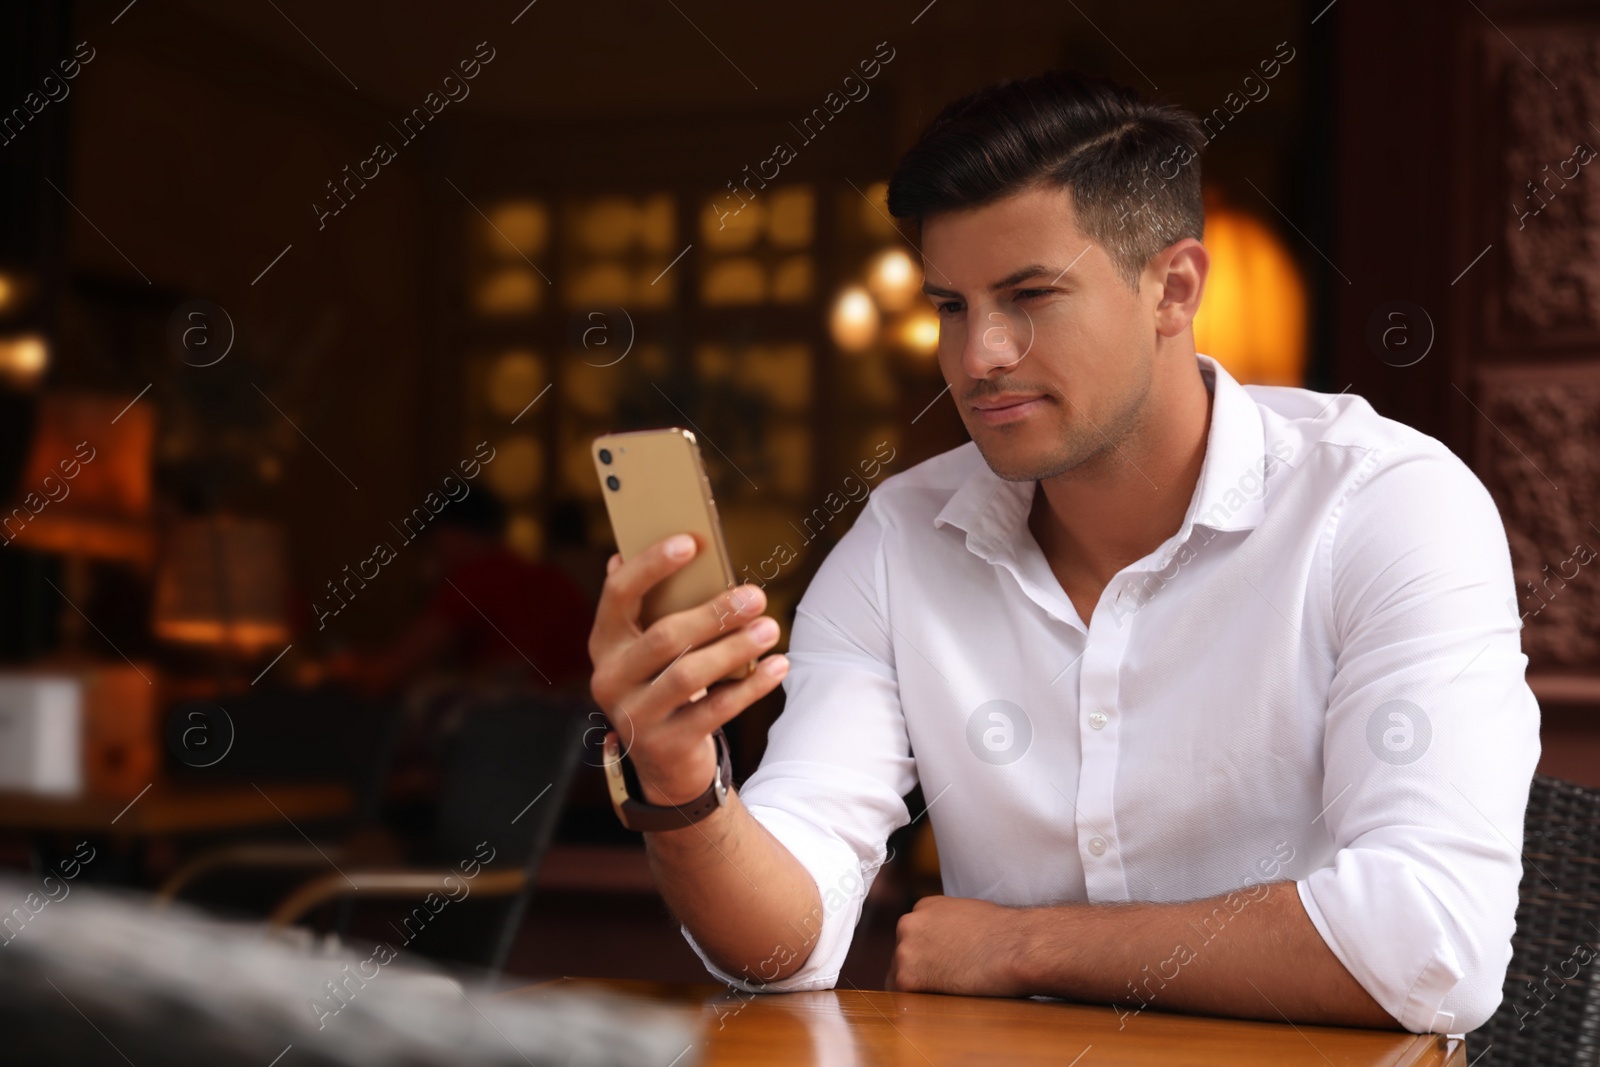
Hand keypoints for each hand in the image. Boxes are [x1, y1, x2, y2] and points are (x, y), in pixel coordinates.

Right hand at [588, 533, 788, 807]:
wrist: (663, 762)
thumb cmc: (665, 683)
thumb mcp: (652, 648)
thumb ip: (657, 607)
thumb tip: (664, 549)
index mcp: (604, 642)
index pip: (619, 594)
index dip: (652, 565)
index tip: (691, 542)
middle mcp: (610, 678)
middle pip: (664, 636)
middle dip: (715, 613)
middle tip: (756, 595)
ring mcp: (634, 715)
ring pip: (689, 675)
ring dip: (735, 648)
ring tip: (771, 628)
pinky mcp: (665, 745)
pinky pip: (715, 711)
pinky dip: (751, 687)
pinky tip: (778, 666)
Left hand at [885, 895, 1030, 996]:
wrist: (1016, 946)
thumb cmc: (1004, 934)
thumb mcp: (967, 916)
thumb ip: (947, 927)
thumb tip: (944, 947)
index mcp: (923, 907)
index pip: (912, 937)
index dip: (927, 956)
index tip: (941, 966)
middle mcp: (907, 924)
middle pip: (903, 956)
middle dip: (920, 970)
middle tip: (946, 982)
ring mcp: (904, 950)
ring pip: (901, 976)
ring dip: (920, 987)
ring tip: (950, 991)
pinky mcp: (907, 977)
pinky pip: (904, 996)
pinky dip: (921, 1001)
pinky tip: (945, 999)